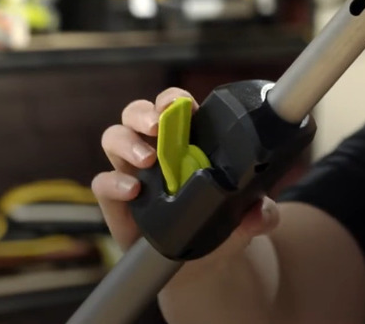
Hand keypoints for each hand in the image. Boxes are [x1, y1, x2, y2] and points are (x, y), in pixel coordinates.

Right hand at [93, 87, 279, 259]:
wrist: (200, 265)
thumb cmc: (221, 225)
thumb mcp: (248, 219)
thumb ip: (261, 214)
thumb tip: (261, 211)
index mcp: (186, 139)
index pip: (173, 107)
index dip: (173, 99)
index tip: (183, 105)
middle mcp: (154, 148)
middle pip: (136, 113)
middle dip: (143, 113)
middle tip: (156, 125)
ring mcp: (132, 171)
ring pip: (114, 138)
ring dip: (127, 143)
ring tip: (148, 159)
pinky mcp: (116, 200)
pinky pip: (103, 182)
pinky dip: (114, 182)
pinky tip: (133, 190)